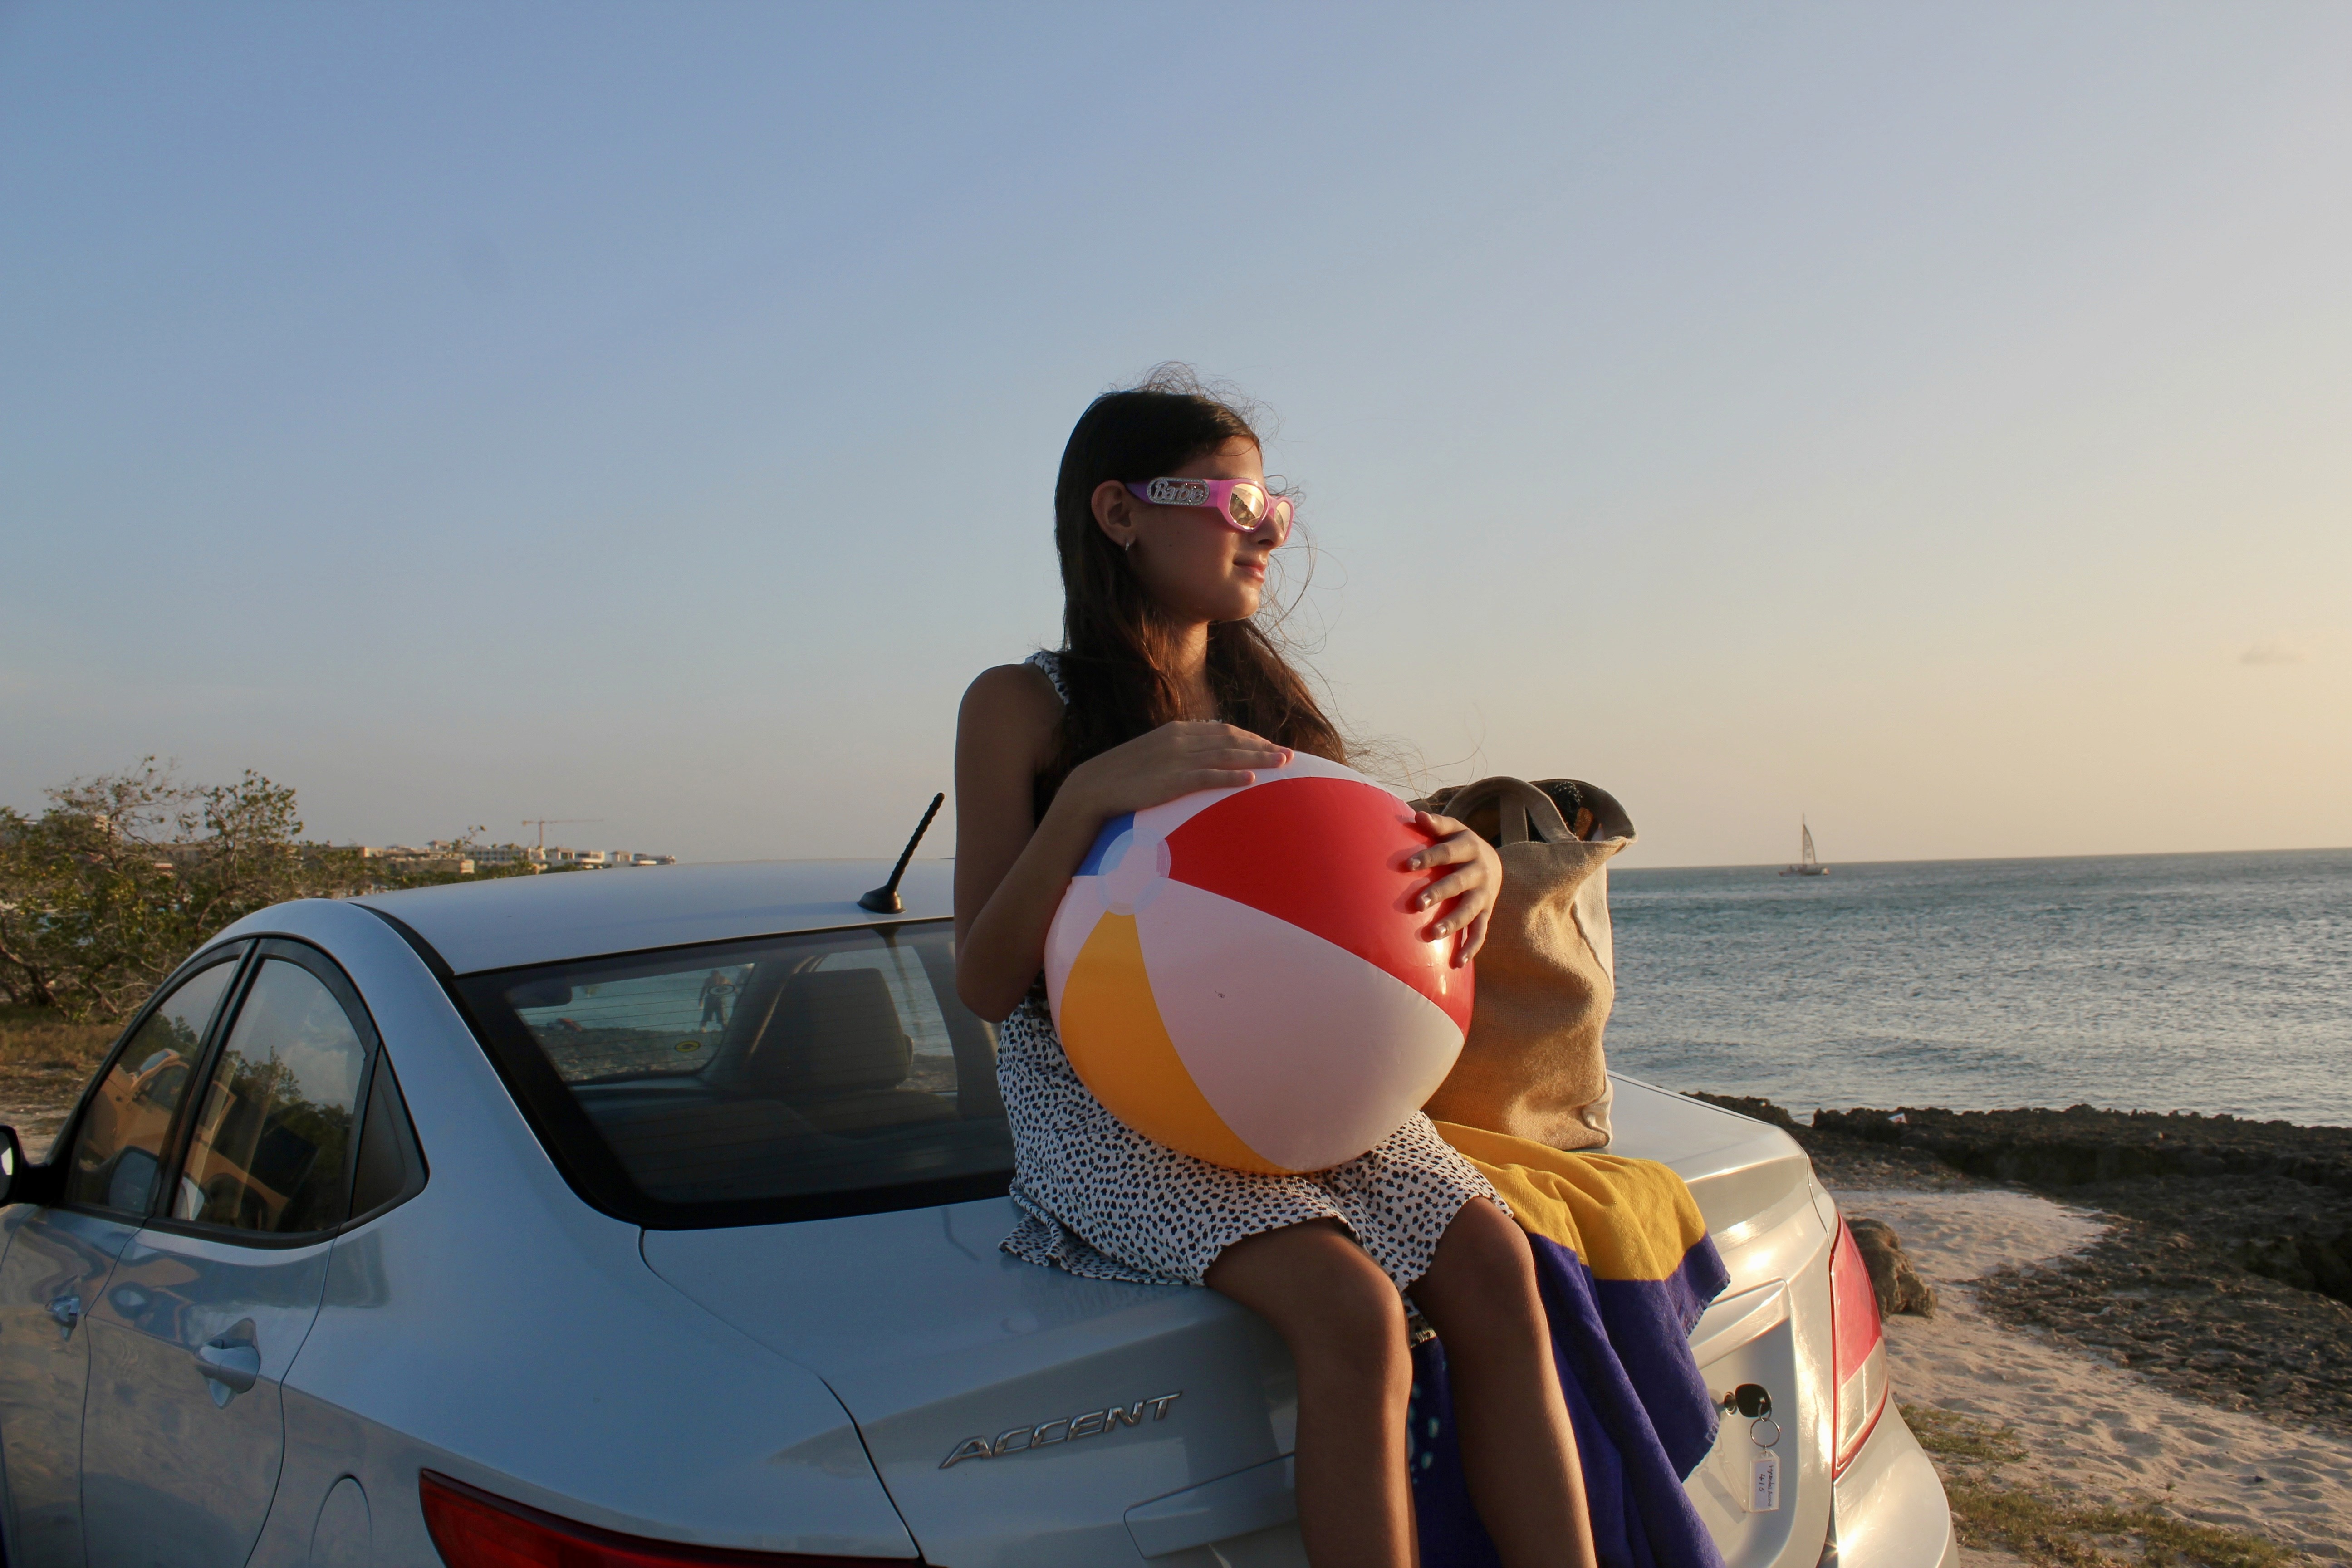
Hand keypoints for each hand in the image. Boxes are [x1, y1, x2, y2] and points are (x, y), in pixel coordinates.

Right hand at [1062, 721, 1290, 823]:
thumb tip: (1200, 760)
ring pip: (1228, 754)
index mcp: (1177, 731)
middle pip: (1232, 739)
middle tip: (1290, 755)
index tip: (1270, 745)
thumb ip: (1177, 754)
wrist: (1092, 788)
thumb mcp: (1153, 757)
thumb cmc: (1122, 778)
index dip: (1250, 737)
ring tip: (1284, 763)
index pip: (1223, 730)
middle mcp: (1181, 739)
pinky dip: (1233, 776)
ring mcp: (1177, 759)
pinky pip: (1209, 776)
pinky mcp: (1172, 780)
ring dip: (1259, 758)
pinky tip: (1253, 780)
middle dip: (1263, 745)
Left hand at [1406, 811, 1502, 967]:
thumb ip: (1437, 825)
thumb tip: (1417, 815)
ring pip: (1470, 911)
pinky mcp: (1486, 913)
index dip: (1427, 857)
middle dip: (1439, 893)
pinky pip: (1480, 932)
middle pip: (1458, 883)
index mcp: (1469, 848)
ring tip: (1433, 934)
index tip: (1407, 865)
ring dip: (1453, 923)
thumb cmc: (1460, 845)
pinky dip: (1471, 948)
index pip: (1446, 852)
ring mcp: (1484, 895)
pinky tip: (1457, 962)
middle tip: (1417, 903)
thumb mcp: (1454, 830)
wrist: (1493, 862)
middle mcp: (1479, 872)